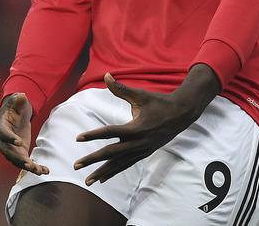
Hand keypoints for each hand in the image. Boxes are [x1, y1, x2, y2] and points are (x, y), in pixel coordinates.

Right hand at [0, 92, 48, 174]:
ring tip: (39, 170)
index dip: (9, 138)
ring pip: (16, 160)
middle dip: (18, 159)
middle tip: (28, 163)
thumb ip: (19, 100)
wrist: (16, 114)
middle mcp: (2, 140)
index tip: (19, 142)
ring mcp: (10, 149)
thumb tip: (21, 96)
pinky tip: (45, 171)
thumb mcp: (17, 101)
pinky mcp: (19, 153)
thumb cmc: (15, 106)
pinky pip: (25, 162)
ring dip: (27, 166)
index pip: (2, 134)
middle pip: (8, 152)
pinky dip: (34, 167)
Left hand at [74, 68, 219, 185]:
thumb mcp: (141, 95)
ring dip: (103, 172)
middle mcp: (138, 142)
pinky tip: (103, 179)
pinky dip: (115, 172)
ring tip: (88, 181)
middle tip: (76, 165)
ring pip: (119, 164)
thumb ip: (121, 89)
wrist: (181, 114)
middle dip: (93, 160)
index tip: (78, 138)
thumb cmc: (159, 102)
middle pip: (111, 153)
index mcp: (136, 128)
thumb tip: (106, 76)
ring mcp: (142, 150)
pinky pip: (127, 165)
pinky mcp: (144, 153)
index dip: (93, 135)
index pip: (110, 132)